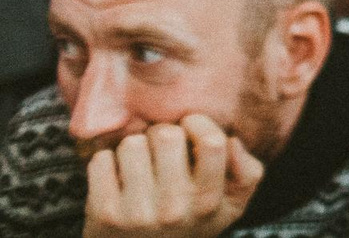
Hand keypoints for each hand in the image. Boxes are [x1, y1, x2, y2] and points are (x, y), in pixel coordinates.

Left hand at [84, 117, 261, 237]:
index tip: (189, 125)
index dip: (199, 124)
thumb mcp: (230, 206)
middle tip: (159, 145)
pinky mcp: (104, 213)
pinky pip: (102, 160)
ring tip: (138, 161)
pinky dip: (106, 161)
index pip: (213, 143)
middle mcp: (174, 208)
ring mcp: (136, 212)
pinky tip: (115, 175)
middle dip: (162, 132)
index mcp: (208, 202)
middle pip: (167, 136)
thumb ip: (247, 172)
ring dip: (134, 146)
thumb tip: (232, 141)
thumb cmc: (189, 224)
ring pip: (132, 144)